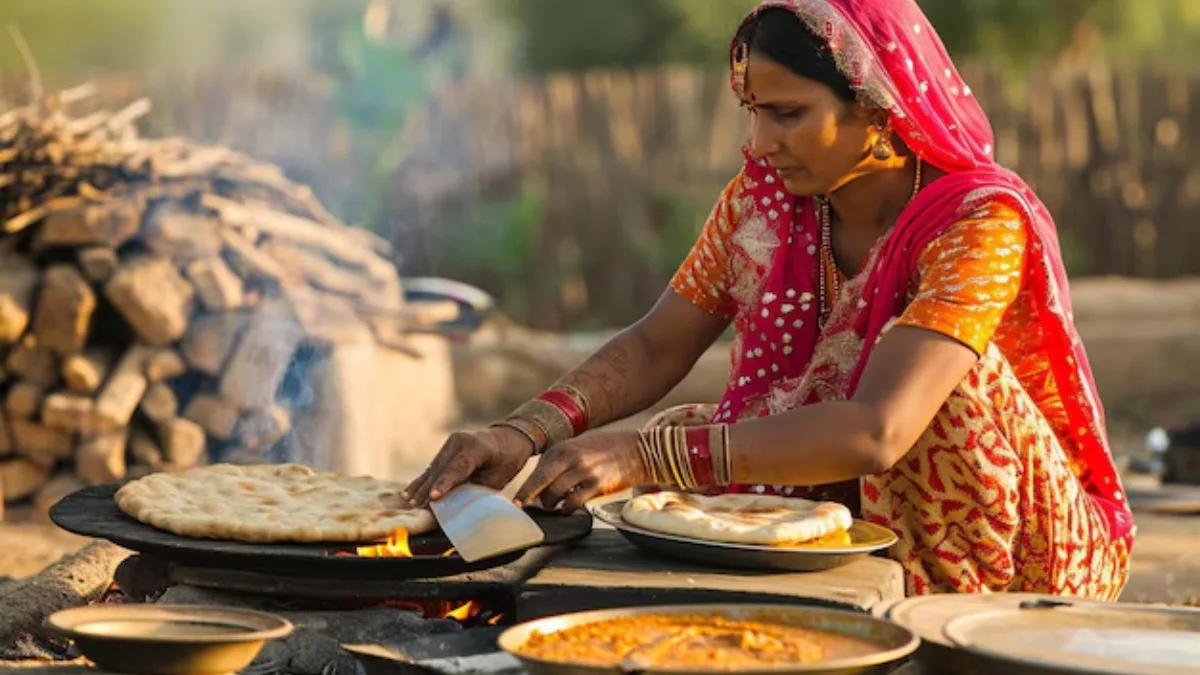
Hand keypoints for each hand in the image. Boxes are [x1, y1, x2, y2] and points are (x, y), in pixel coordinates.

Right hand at [403, 426, 534, 506]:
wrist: (508, 437)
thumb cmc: (506, 461)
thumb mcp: (497, 478)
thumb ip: (476, 489)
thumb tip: (455, 506)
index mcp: (477, 447)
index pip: (459, 467)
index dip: (445, 483)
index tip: (433, 497)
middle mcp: (461, 441)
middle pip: (442, 468)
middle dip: (429, 489)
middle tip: (417, 507)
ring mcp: (451, 442)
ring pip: (434, 467)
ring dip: (421, 486)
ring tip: (409, 501)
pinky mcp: (446, 447)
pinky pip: (433, 466)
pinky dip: (423, 480)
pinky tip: (410, 492)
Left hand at [515, 430, 648, 511]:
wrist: (637, 450)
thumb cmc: (606, 448)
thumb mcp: (578, 445)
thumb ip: (559, 458)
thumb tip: (539, 478)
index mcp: (563, 448)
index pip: (537, 471)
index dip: (525, 489)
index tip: (517, 502)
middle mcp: (571, 458)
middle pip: (541, 484)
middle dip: (532, 498)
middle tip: (529, 506)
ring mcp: (584, 472)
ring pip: (556, 495)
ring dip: (552, 504)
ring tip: (556, 504)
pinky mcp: (597, 485)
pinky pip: (574, 504)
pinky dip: (568, 509)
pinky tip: (569, 508)